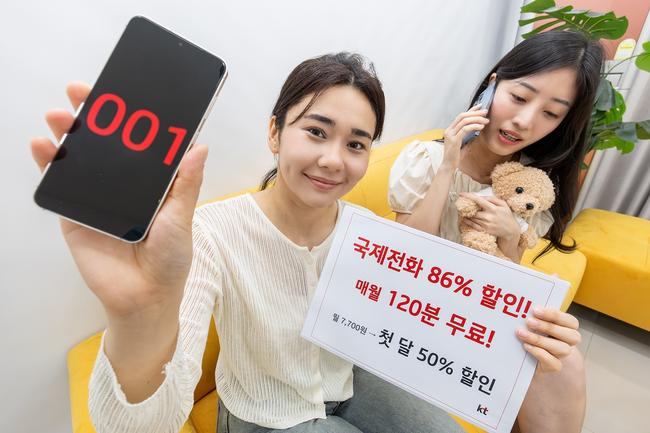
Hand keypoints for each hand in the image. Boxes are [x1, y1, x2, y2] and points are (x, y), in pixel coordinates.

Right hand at [31, 82, 207, 319]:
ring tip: (58, 116)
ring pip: (78, 160)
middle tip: (80, 93)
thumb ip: (185, 183)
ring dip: (65, 135)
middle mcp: (123, 186)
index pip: (137, 142)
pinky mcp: (75, 215)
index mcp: (150, 182)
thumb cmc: (170, 258)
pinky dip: (47, 166)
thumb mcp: (181, 217)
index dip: (127, 118)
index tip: (120, 92)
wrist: (144, 297)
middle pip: (104, 144)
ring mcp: (97, 198)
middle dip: (90, 116)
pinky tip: (42, 146)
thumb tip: (199, 147)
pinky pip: (59, 188)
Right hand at [441, 105, 488, 168]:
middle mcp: (449, 130)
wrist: (448, 165)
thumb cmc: (456, 156)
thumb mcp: (463, 143)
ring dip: (476, 119)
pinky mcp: (454, 140)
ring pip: (464, 121)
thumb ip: (468, 135)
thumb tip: (478, 128)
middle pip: (462, 116)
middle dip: (475, 113)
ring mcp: (450, 135)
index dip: (471, 110)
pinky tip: (481, 127)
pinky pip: (465, 129)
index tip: (481, 106)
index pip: (461, 116)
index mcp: (450, 130)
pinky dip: (474, 126)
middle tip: (486, 112)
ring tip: (486, 121)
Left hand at [458, 193, 519, 239]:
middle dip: (466, 207)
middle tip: (462, 204)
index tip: (461, 194)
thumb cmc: (507, 216)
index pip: (478, 200)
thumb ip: (492, 199)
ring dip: (466, 214)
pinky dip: (468, 221)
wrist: (511, 231)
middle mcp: (488, 216)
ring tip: (464, 211)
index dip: (469, 196)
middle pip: (473, 210)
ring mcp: (486, 224)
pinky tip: (465, 219)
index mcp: (493, 208)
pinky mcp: (484, 230)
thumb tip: (481, 197)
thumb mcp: (503, 204)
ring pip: (472, 218)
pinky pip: (473, 225)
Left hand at [516, 307, 580, 371]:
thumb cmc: (534, 333)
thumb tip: (524, 307)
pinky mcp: (555, 367)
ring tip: (522, 334)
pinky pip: (552, 362)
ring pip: (561, 348)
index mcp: (568, 328)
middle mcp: (569, 342)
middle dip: (548, 327)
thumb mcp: (537, 323)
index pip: (570, 321)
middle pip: (570, 335)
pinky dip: (538, 352)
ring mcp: (563, 355)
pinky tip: (526, 346)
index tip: (536, 310)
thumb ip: (537, 316)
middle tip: (529, 321)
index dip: (555, 315)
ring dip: (540, 340)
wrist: (530, 358)